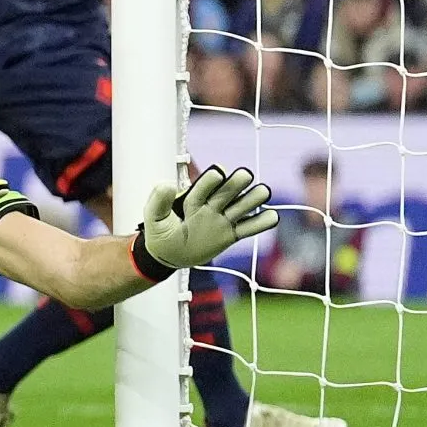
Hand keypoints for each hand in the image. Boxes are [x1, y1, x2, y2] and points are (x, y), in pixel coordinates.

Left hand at [141, 165, 277, 270]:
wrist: (168, 254)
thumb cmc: (160, 232)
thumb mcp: (153, 217)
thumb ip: (158, 201)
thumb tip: (167, 184)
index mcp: (192, 198)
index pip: (204, 186)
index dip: (211, 179)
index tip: (218, 172)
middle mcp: (211, 205)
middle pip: (227, 191)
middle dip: (236, 183)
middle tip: (245, 175)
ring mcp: (222, 220)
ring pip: (241, 206)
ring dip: (252, 198)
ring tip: (263, 191)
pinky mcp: (230, 235)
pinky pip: (248, 228)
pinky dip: (261, 223)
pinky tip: (272, 216)